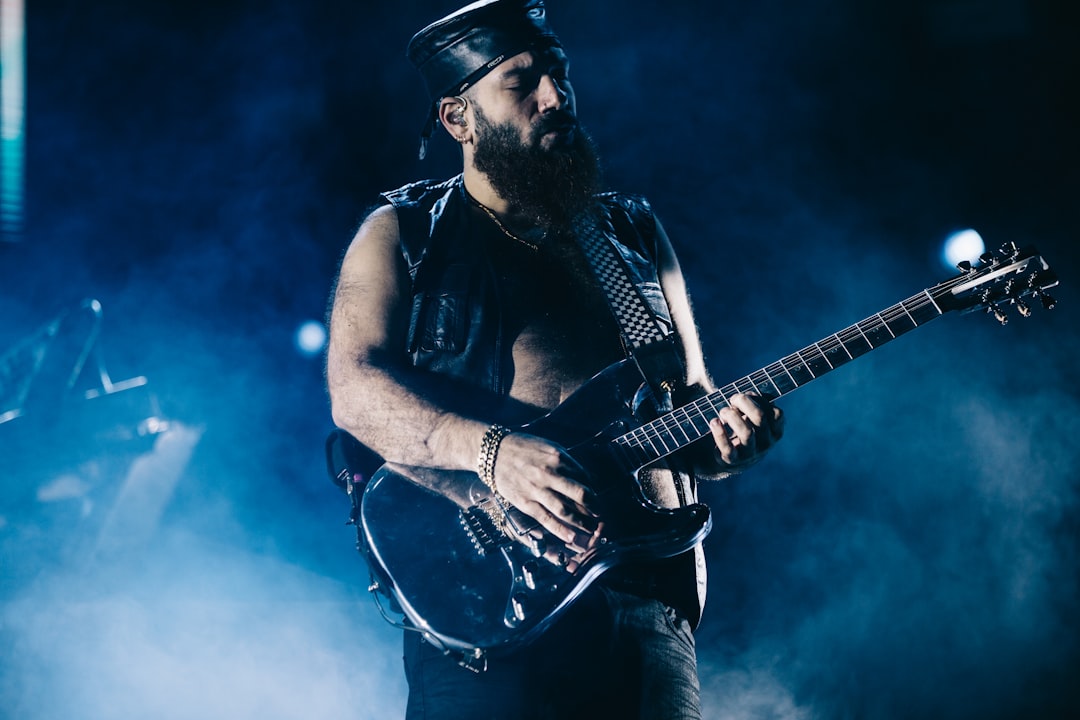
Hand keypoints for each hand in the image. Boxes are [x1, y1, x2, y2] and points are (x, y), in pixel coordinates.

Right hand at [489, 432, 598, 552]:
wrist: (494, 451)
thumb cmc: (524, 447)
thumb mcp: (549, 446)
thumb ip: (568, 461)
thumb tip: (586, 478)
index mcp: (558, 458)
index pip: (585, 478)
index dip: (594, 491)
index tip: (598, 499)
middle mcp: (549, 474)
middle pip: (580, 495)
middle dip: (594, 508)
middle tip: (600, 515)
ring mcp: (537, 490)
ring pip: (565, 510)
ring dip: (581, 522)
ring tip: (590, 529)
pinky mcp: (525, 502)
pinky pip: (546, 518)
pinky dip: (560, 530)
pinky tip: (571, 537)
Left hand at [708, 393, 783, 467]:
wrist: (730, 457)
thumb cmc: (743, 428)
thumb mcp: (753, 417)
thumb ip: (755, 404)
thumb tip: (750, 395)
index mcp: (775, 432)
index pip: (776, 413)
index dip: (759, 400)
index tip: (746, 396)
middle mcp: (766, 443)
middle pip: (760, 417)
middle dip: (744, 402)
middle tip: (732, 399)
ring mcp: (751, 453)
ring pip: (747, 432)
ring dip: (732, 416)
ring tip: (723, 412)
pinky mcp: (733, 460)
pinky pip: (728, 447)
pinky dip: (719, 432)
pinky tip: (714, 422)